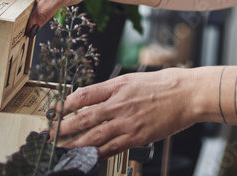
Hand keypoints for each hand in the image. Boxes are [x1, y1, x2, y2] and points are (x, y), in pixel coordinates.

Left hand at [52, 69, 196, 155]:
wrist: (187, 94)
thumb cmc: (165, 83)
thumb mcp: (135, 79)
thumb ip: (114, 89)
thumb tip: (94, 98)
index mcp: (119, 85)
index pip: (84, 94)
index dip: (66, 104)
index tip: (55, 111)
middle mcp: (119, 103)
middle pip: (83, 117)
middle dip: (63, 128)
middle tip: (49, 136)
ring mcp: (127, 122)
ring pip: (93, 136)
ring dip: (74, 145)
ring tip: (60, 150)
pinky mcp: (136, 137)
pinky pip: (110, 148)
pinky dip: (95, 154)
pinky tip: (86, 158)